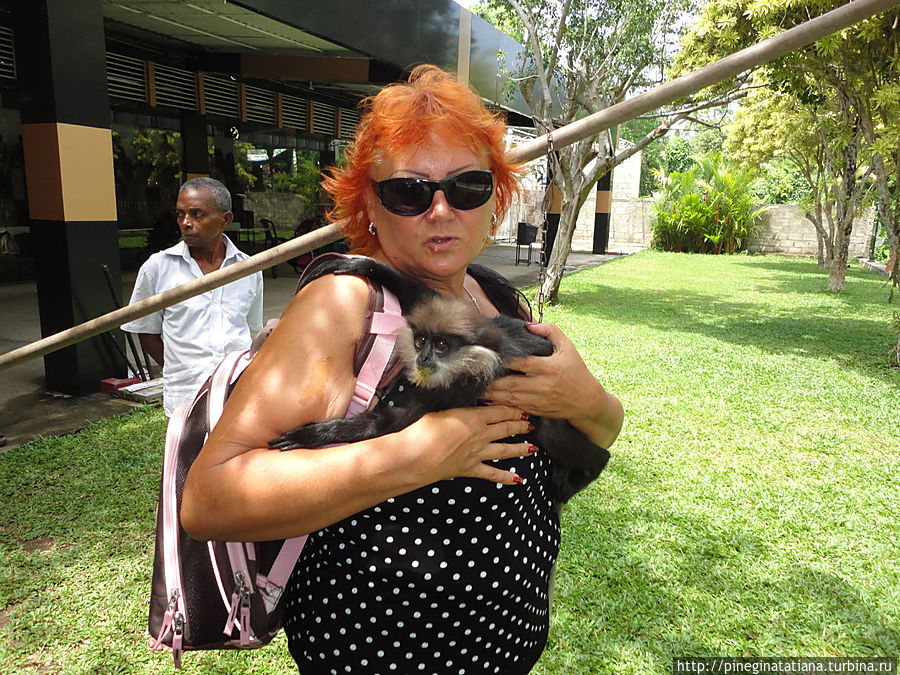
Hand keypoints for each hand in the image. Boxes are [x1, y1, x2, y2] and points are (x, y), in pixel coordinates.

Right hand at [401, 405, 535, 485]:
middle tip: (530, 423)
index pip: (500, 411)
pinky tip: (517, 479)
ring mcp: (477, 453)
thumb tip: (461, 406)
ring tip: (532, 448)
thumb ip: (455, 409)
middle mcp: (480, 435)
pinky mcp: (471, 469)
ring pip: (505, 450)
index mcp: (473, 418)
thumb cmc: (423, 431)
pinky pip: (492, 474)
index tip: (521, 407)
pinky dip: (506, 477)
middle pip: (506, 428)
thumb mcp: (440, 410)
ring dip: (520, 449)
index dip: (513, 409)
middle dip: (520, 425)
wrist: (417, 456)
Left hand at [482, 322, 622, 447]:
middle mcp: (543, 385)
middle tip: (475, 376)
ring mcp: (539, 400)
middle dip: (492, 382)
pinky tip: (488, 401)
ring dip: (492, 395)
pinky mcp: (536, 410)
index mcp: (550, 368)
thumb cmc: (577, 371)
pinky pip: (515, 407)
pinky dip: (500, 405)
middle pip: (512, 383)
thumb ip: (550, 331)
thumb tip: (529, 324)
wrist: (587, 401)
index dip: (506, 360)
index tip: (490, 355)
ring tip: (476, 389)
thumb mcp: (568, 347)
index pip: (523, 363)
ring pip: (510, 398)